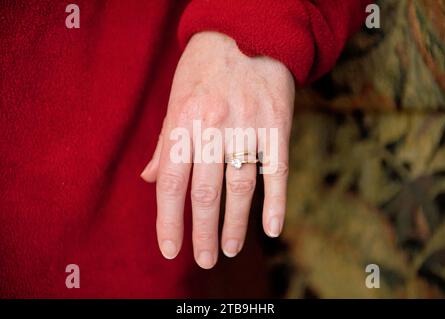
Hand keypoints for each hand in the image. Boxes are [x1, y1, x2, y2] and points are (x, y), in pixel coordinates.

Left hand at [141, 31, 294, 268]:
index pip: (171, 183)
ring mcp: (248, 127)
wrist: (247, 35)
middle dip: (202, 232)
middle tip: (204, 260)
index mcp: (184, 122)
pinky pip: (276, 171)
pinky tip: (271, 229)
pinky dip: (276, 203)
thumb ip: (165, 144)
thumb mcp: (176, 101)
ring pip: (240, 187)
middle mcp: (214, 127)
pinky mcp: (277, 126)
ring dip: (235, 224)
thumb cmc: (204, 71)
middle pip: (206, 192)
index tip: (170, 250)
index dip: (168, 221)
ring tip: (230, 250)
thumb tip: (149, 180)